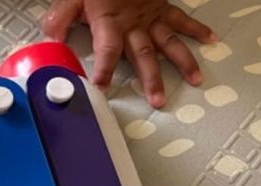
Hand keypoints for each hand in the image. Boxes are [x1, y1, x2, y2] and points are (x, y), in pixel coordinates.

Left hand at [42, 0, 216, 107]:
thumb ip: (59, 21)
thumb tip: (49, 44)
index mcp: (109, 22)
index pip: (107, 51)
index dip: (104, 71)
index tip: (101, 90)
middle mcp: (133, 23)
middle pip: (143, 54)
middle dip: (150, 79)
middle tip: (157, 101)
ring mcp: (150, 17)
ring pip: (168, 42)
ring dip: (182, 62)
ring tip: (195, 81)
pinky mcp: (161, 8)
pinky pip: (181, 19)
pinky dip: (197, 28)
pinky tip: (211, 40)